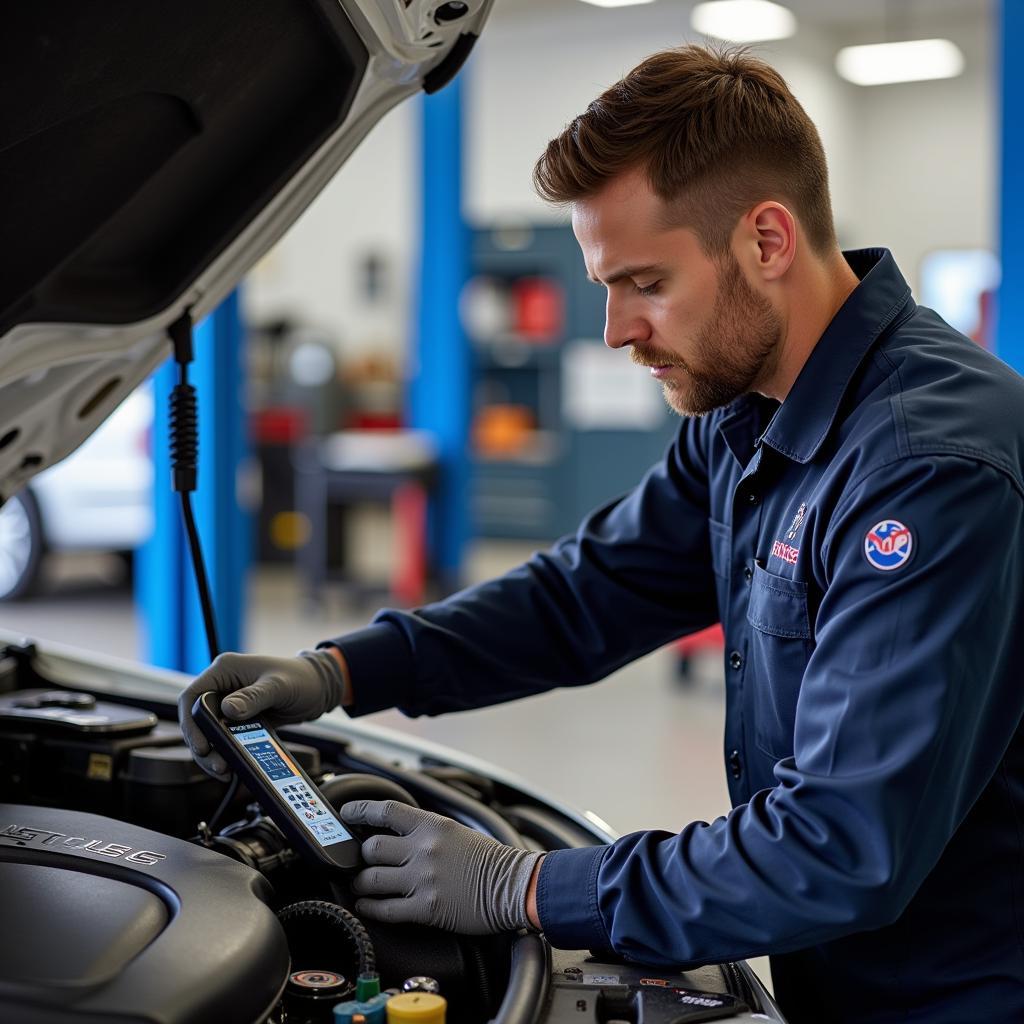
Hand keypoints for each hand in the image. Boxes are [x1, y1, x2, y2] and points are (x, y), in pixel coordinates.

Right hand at [178, 650, 345, 778]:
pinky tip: (234, 764)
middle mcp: (224, 685)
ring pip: (209, 732)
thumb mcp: (279, 686)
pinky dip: (226, 751)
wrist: (319, 688)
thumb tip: (228, 710)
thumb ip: (254, 697)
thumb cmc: (302, 678)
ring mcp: (231, 702)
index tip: (202, 745)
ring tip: (225, 770)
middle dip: (203, 744)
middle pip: (197, 718)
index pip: (193, 696)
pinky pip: (225, 737)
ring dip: (214, 752)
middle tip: (217, 765)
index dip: (191, 723)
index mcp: (226, 669)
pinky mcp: (240, 718)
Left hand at [340, 799, 542, 934]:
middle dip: (359, 855)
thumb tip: (395, 832)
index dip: (360, 810)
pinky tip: (366, 905)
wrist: (513, 886)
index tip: (346, 813)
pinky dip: (369, 907)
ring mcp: (423, 880)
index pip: (386, 811)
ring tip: (360, 885)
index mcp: (432, 826)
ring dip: (360, 883)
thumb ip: (425, 830)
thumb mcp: (455, 831)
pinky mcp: (425, 908)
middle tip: (358, 860)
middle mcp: (423, 850)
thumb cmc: (489, 860)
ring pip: (371, 879)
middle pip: (371, 848)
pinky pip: (385, 909)